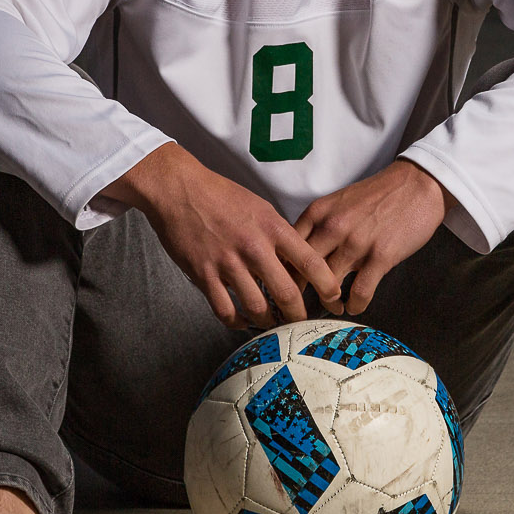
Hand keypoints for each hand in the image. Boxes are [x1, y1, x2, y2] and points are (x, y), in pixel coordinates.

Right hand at [99, 143, 343, 328]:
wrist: (179, 189)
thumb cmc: (220, 195)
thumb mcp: (260, 207)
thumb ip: (278, 234)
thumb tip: (295, 261)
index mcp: (272, 227)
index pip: (311, 262)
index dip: (327, 286)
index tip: (333, 298)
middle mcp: (253, 247)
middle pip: (287, 293)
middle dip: (299, 315)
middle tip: (302, 322)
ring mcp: (227, 263)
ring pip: (258, 307)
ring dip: (269, 321)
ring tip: (272, 324)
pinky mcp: (204, 274)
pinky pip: (225, 310)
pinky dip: (237, 322)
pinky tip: (243, 320)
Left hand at [293, 160, 447, 314]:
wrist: (416, 183)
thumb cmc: (377, 195)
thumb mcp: (338, 203)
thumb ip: (319, 226)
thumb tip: (300, 254)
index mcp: (317, 213)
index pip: (286, 250)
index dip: (282, 272)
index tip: (284, 286)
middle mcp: (332, 227)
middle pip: (301, 271)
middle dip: (299, 294)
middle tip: (301, 306)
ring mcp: (356, 243)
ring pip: (328, 286)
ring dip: (329, 302)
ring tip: (332, 306)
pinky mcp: (380, 256)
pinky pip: (359, 292)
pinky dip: (354, 305)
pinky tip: (354, 306)